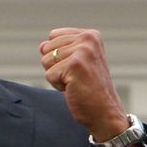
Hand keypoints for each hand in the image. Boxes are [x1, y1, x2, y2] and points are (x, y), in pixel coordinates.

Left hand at [40, 28, 138, 146]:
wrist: (104, 111)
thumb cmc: (89, 88)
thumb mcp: (75, 62)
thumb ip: (59, 49)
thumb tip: (41, 46)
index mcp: (90, 35)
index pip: (52, 36)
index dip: (58, 56)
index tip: (77, 67)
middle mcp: (88, 39)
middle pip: (47, 48)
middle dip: (56, 66)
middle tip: (76, 76)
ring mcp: (82, 51)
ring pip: (46, 61)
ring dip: (57, 76)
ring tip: (76, 82)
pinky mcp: (74, 65)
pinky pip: (49, 74)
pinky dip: (58, 85)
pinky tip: (74, 88)